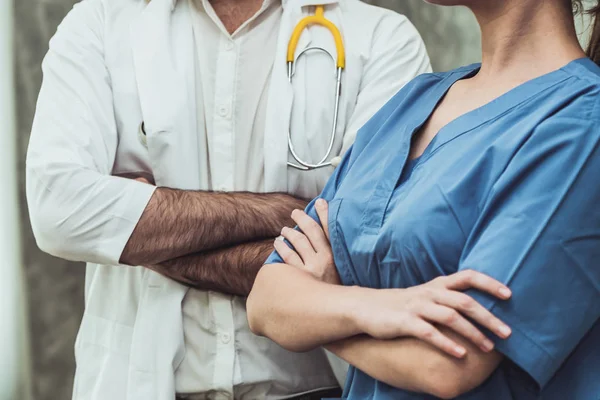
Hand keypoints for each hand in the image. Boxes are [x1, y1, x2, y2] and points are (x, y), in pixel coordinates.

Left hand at [275, 199, 340, 284]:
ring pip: (298, 243)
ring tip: (285, 230)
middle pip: (311, 232)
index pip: (330, 228)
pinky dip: (282, 248)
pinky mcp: (299, 280)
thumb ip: (338, 252)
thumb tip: (334, 233)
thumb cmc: (340, 290)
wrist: (337, 313)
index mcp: (337, 256)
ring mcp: (311, 270)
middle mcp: (324, 260)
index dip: (324, 213)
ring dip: (290, 233)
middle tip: (296, 213)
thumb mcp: (343, 269)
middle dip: (302, 219)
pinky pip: (287, 259)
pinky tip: (278, 244)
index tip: (319, 202)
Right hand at [351, 270, 511, 357]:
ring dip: (473, 333)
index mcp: (437, 285)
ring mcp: (417, 307)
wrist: (365, 307)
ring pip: (451, 317)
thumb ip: (448, 297)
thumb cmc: (402, 305)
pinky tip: (460, 355)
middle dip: (489, 317)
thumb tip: (479, 308)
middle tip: (508, 333)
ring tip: (489, 347)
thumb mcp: (426, 295)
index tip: (509, 295)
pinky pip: (429, 333)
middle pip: (465, 301)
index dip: (489, 283)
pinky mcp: (405, 322)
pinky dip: (447, 343)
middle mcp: (430, 293)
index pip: (468, 276)